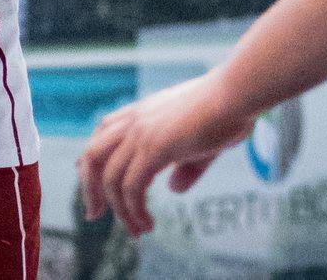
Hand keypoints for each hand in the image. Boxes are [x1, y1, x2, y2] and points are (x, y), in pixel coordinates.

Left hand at [76, 72, 256, 234]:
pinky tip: (147, 223)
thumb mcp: (201, 143)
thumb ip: (185, 166)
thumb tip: (174, 188)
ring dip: (118, 210)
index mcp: (142, 113)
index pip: (101, 135)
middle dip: (90, 189)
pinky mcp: (154, 149)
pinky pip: (131, 188)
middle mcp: (134, 121)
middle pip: (92, 156)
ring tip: (134, 230)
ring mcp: (141, 134)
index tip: (93, 187)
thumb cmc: (227, 112)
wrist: (236, 95)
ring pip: (109, 178)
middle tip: (95, 214)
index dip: (91, 162)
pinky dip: (134, 211)